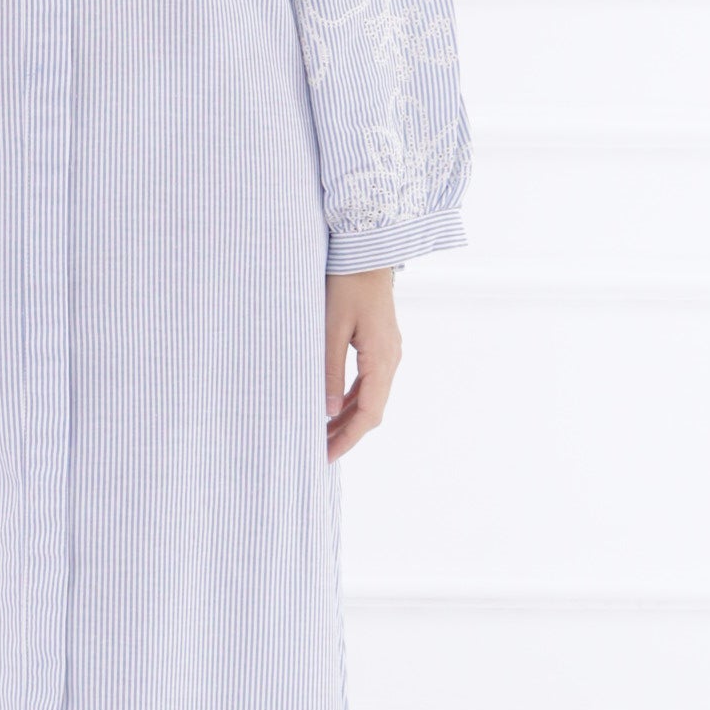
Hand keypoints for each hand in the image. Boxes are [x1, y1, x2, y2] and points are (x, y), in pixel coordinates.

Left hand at [325, 267, 399, 461]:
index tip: (326, 456)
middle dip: (347, 433)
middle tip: (319, 450)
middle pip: (372, 411)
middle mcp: (391, 360)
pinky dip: (352, 398)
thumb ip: (329, 371)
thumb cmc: (346, 286)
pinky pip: (369, 381)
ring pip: (371, 397)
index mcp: (381, 359)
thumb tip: (327, 412)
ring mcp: (389, 353)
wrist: (366, 253)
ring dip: (348, 417)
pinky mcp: (382, 345)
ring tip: (322, 433)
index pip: (368, 414)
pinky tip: (333, 405)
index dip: (348, 438)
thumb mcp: (331, 329)